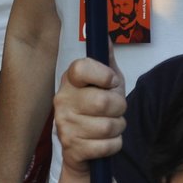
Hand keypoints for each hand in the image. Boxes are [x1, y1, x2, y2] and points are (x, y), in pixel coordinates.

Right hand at [53, 57, 126, 173]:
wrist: (83, 148)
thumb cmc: (97, 109)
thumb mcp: (105, 81)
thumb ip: (106, 60)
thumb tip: (104, 35)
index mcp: (70, 80)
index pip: (81, 67)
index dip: (103, 74)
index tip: (111, 82)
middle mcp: (62, 100)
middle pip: (104, 102)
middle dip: (120, 107)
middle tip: (115, 109)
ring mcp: (64, 125)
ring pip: (109, 126)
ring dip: (118, 127)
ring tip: (110, 125)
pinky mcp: (72, 148)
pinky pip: (108, 145)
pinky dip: (115, 144)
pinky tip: (105, 141)